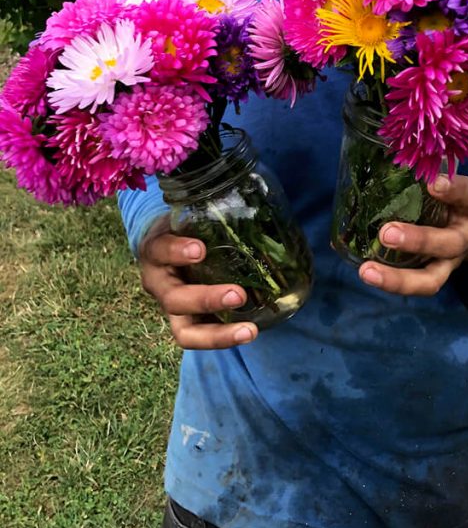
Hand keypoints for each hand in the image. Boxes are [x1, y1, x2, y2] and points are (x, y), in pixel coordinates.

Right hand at [138, 215, 257, 349]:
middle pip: (175, 299)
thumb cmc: (181, 227)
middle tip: (239, 294)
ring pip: (186, 332)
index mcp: (155, 252)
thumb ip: (205, 208)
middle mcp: (160, 284)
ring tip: (250, 330)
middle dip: (206, 299)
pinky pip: (202, 337)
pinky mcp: (187, 324)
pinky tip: (251, 331)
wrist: (165, 247)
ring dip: (219, 334)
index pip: (160, 250)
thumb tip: (247, 190)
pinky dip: (226, 337)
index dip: (177, 251)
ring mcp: (172, 310)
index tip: (200, 249)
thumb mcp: (185, 213)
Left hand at [358, 174, 467, 296]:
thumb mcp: (451, 182)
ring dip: (398, 279)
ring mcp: (450, 262)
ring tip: (367, 271)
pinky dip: (389, 281)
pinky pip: (414, 285)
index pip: (466, 195)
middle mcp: (464, 237)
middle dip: (417, 240)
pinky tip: (366, 272)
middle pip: (446, 244)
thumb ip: (428, 173)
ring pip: (431, 279)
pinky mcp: (436, 276)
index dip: (452, 190)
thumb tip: (385, 150)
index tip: (433, 183)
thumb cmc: (455, 198)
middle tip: (386, 233)